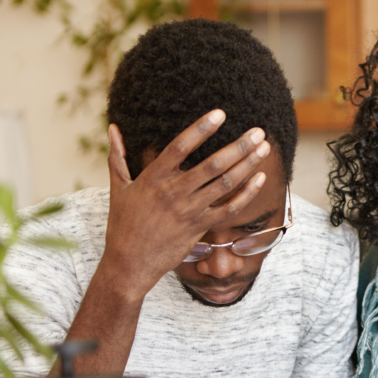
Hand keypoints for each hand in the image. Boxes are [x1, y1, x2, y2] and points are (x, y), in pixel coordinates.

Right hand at [103, 110, 270, 298]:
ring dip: (248, 164)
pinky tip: (260, 178)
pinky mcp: (200, 227)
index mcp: (153, 177)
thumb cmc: (122, 224)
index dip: (201, 128)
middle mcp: (174, 191)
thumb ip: (118, 156)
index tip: (220, 114)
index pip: (180, 146)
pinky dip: (247, 193)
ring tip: (264, 148)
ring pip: (225, 183)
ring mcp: (189, 210)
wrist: (130, 263)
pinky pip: (230, 208)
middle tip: (258, 131)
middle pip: (213, 164)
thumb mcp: (117, 188)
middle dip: (239, 145)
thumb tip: (113, 128)